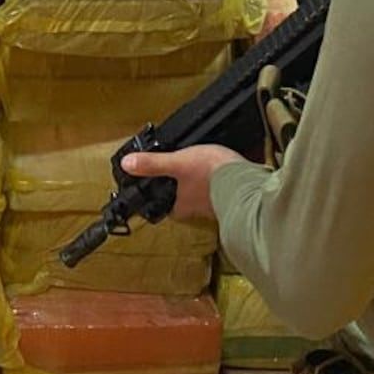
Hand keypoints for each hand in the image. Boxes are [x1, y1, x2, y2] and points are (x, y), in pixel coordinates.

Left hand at [119, 144, 246, 220]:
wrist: (246, 179)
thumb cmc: (210, 174)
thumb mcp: (177, 162)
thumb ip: (152, 164)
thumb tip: (126, 164)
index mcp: (181, 206)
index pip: (164, 206)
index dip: (159, 197)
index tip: (155, 189)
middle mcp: (197, 210)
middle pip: (182, 202)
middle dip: (180, 190)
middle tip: (177, 176)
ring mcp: (216, 205)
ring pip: (202, 197)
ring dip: (201, 185)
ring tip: (198, 169)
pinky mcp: (232, 196)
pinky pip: (220, 191)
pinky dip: (217, 182)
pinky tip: (219, 171)